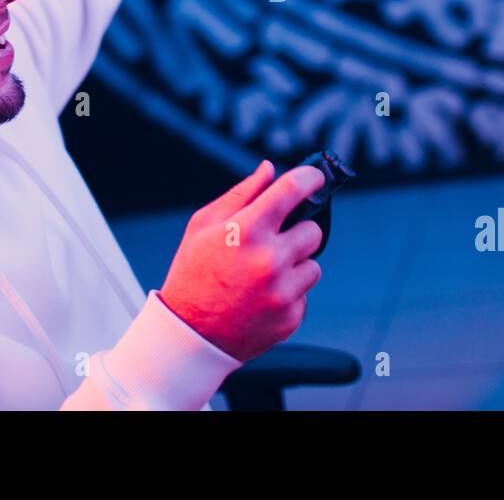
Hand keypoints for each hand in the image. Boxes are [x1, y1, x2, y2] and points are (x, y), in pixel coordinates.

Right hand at [159, 160, 325, 362]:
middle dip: (297, 232)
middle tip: (275, 241)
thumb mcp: (203, 226)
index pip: (293, 190)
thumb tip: (269, 170)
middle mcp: (269, 260)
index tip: (315, 177)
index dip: (310, 178)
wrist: (188, 335)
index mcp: (247, 231)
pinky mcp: (290, 318)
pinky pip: (304, 295)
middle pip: (314, 231)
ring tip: (263, 274)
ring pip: (313, 265)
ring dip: (295, 265)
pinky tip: (261, 298)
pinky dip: (288, 293)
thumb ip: (241, 194)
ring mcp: (282, 292)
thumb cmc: (193, 274)